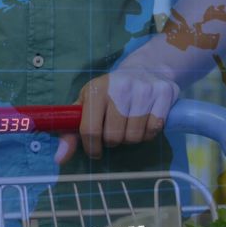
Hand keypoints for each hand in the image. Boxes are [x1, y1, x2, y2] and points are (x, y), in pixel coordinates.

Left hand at [60, 68, 179, 160]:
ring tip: (129, 125)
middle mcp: (120, 87)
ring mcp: (144, 89)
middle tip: (115, 130)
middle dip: (113, 141)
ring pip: (134, 136)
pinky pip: (154, 129)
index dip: (92, 147)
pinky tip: (145, 122)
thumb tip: (61, 159)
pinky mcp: (164, 93)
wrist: (145, 67)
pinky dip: (149, 133)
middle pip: (114, 137)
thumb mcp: (87, 104)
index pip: (91, 131)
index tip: (95, 150)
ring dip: (131, 138)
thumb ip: (70, 132)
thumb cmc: (110, 92)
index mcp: (97, 90)